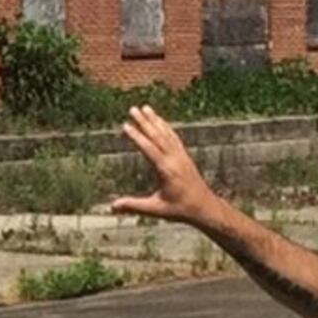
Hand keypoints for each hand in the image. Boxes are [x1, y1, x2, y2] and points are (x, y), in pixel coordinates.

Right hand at [107, 105, 222, 225]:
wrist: (204, 207)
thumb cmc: (180, 209)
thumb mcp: (156, 210)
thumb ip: (134, 206)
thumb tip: (112, 206)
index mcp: (167, 171)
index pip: (149, 150)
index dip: (137, 137)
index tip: (125, 125)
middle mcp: (175, 160)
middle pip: (157, 136)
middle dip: (144, 122)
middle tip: (133, 109)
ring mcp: (181, 156)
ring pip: (166, 134)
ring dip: (155, 120)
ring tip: (145, 108)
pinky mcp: (185, 156)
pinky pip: (174, 138)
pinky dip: (166, 127)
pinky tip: (160, 120)